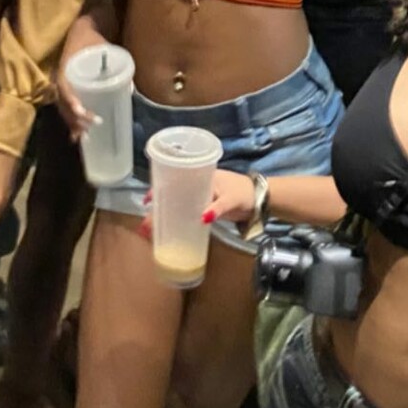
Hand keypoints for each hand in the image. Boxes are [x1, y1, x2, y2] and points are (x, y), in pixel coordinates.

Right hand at [55, 17, 108, 140]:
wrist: (80, 30)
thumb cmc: (92, 40)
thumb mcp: (105, 47)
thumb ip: (116, 65)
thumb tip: (130, 89)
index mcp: (66, 65)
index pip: (64, 86)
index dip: (71, 101)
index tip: (83, 112)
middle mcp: (60, 77)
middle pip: (63, 102)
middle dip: (76, 117)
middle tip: (91, 127)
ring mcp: (61, 84)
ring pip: (63, 108)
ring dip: (73, 123)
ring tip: (84, 138)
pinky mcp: (65, 89)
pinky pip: (65, 108)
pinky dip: (70, 122)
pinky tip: (76, 137)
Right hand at [136, 168, 255, 240]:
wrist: (260, 200)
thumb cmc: (245, 193)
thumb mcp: (231, 199)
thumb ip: (218, 208)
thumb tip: (202, 219)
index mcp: (201, 176)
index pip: (174, 178)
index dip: (159, 188)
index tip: (147, 199)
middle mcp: (197, 185)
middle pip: (172, 193)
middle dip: (158, 206)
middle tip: (146, 221)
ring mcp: (200, 197)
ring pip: (178, 204)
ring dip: (166, 215)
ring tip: (152, 229)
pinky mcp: (205, 208)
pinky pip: (187, 213)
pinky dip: (178, 220)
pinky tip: (170, 230)